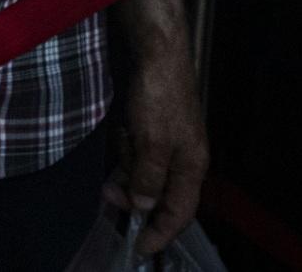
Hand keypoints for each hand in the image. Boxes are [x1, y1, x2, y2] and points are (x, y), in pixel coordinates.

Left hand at [105, 47, 208, 256]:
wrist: (158, 52)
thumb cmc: (159, 96)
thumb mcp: (152, 142)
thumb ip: (149, 177)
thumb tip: (144, 206)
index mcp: (192, 167)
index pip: (179, 213)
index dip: (160, 233)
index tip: (139, 249)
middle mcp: (185, 158)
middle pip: (159, 194)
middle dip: (134, 195)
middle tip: (109, 193)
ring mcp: (171, 141)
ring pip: (146, 172)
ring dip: (128, 168)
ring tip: (119, 149)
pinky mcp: (156, 126)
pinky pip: (139, 151)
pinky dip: (128, 149)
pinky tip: (122, 133)